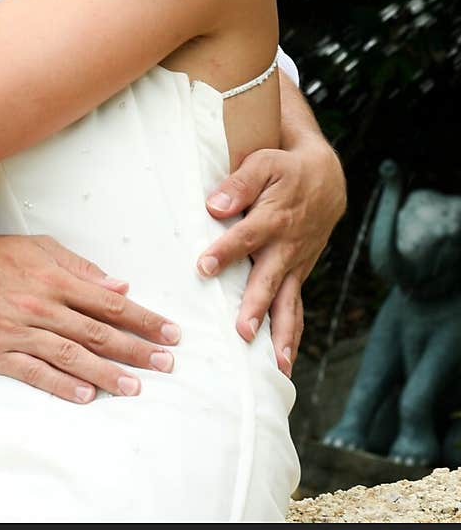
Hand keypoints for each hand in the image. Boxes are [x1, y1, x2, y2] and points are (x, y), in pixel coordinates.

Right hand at [0, 231, 180, 402]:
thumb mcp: (40, 247)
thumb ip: (80, 268)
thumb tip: (118, 287)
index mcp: (54, 278)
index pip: (109, 304)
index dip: (143, 318)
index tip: (168, 331)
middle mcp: (40, 306)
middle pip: (97, 333)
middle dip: (136, 349)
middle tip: (166, 362)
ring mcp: (18, 332)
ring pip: (71, 356)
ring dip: (107, 373)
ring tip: (135, 386)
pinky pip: (35, 372)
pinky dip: (62, 385)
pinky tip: (86, 394)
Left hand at [197, 135, 344, 376]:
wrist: (327, 179)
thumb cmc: (286, 169)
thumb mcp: (264, 164)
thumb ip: (240, 183)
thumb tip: (214, 205)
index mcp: (274, 217)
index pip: (246, 237)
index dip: (225, 251)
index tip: (204, 267)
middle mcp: (286, 246)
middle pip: (269, 279)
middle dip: (257, 307)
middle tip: (243, 332)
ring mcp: (296, 264)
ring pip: (288, 302)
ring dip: (281, 333)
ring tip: (276, 365)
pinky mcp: (299, 274)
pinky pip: (296, 307)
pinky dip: (292, 334)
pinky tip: (285, 361)